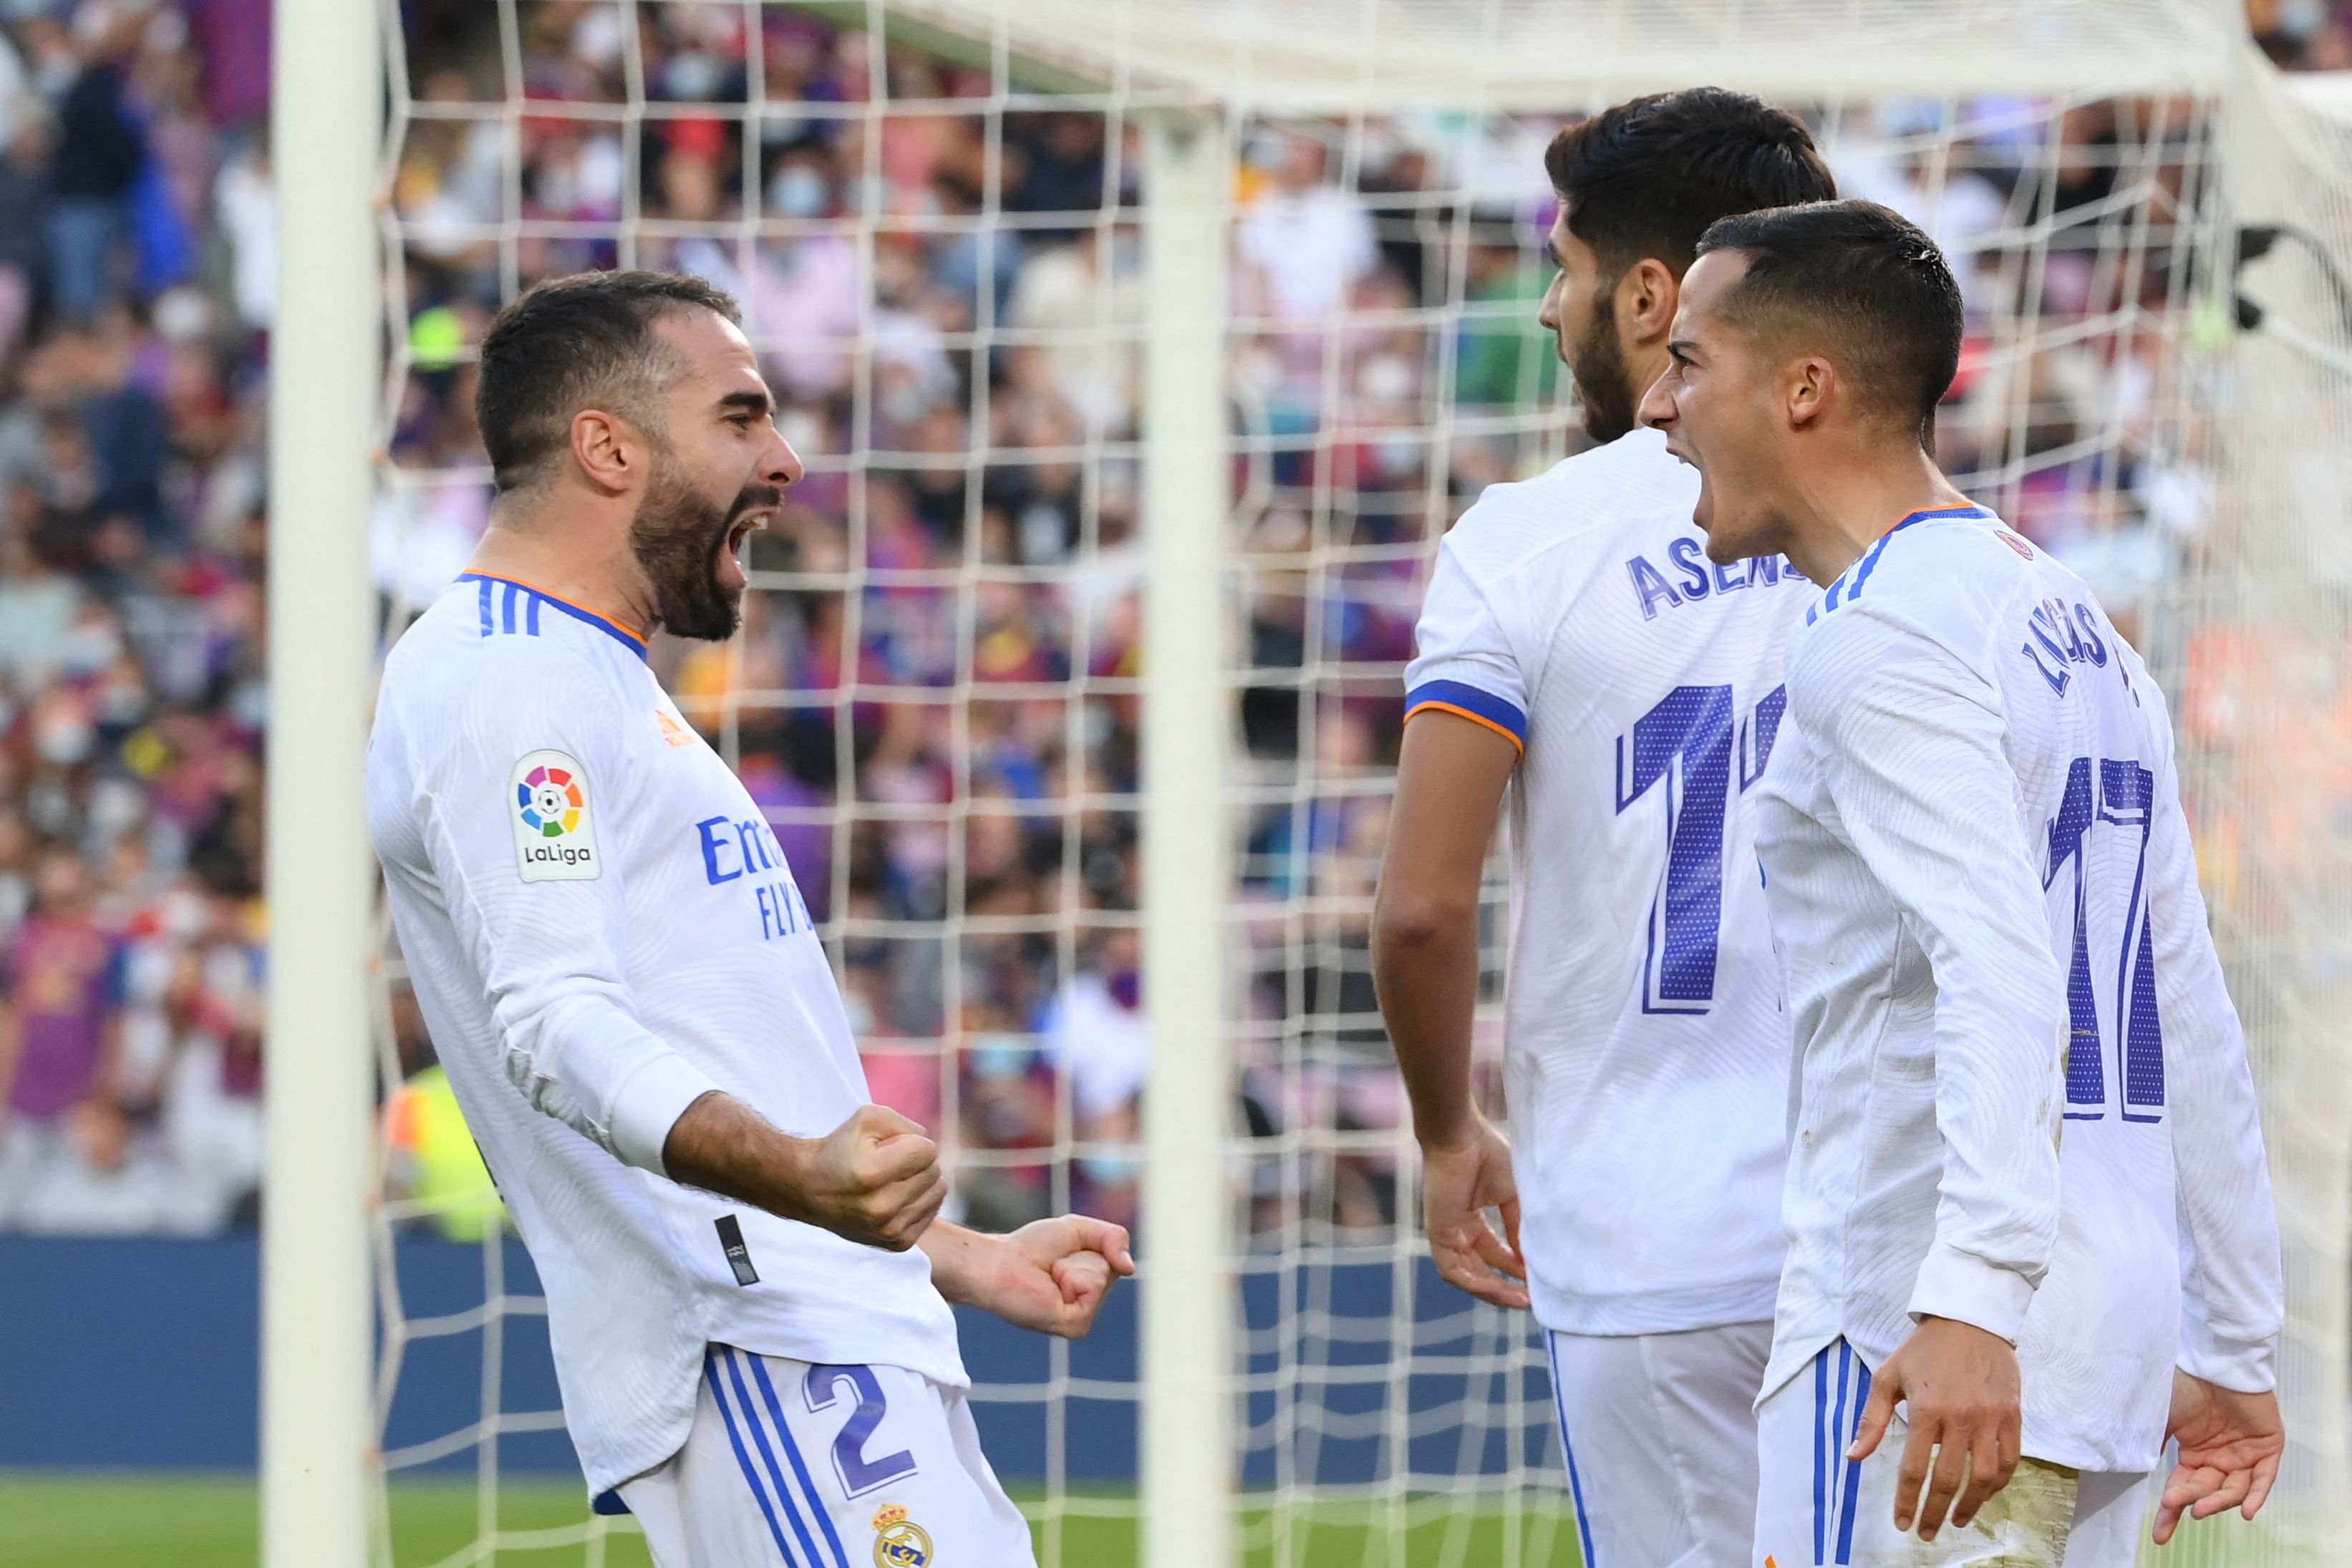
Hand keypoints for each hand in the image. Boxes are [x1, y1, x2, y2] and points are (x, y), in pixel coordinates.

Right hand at [793, 1104, 944, 1251]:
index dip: (912, 1142)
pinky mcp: (897, 1244)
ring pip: (938, 1192)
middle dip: (916, 1162)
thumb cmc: (841, 1149)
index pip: (928, 1151)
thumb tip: (931, 1150)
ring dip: (920, 1182)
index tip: (889, 1148)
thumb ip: (907, 1125)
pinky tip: (895, 1199)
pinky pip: (932, 1212)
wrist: (810, 1189)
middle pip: (934, 1172)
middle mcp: (882, 1207)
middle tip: (888, 1164)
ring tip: (892, 1182)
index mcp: (872, 1174)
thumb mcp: (868, 1118)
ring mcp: (890, 1230)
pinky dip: (918, 1202)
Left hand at [954, 1215, 1136, 1337]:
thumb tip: (1130, 1268)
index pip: (1117, 1258)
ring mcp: (1084, 1318)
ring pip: (1102, 1276)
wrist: (998, 1264)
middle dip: (1080, 1255)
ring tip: (1051, 1276)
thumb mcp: (1079, 1229)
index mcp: (1091, 1286)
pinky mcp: (1076, 1326)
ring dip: (1072, 1266)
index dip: (1091, 1244)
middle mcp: (1090, 1304)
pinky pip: (1092, 1287)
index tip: (1061, 1252)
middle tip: (1053, 1265)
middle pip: (1112, 1266)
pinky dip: (1071, 1277)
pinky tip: (1052, 1287)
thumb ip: (1113, 1237)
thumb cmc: (1030, 1248)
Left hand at [1419, 1116, 1526, 1309]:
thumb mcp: (1513, 1198)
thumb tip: (1533, 1258)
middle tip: (1532, 1299)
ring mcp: (1446, 1232)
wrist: (1463, 1135)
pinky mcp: (1437, 1234)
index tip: (1539, 1280)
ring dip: (1495, 1291)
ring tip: (1521, 1301)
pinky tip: (1500, 1291)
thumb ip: (1519, 1228)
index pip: (1494, 1252)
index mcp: (1473, 1217)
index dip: (1516, 1268)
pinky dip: (1477, 1284)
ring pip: (1468, 1274)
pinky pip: (1453, 1270)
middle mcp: (1458, 1228)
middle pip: (1482, 1267)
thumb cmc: (1487, 1155)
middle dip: (1507, 1285)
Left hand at [1849, 1317, 2020, 1539]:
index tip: (1902, 1523)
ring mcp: (1991, 1418)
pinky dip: (1998, 1484)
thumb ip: (1873, 1420)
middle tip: (1928, 1533)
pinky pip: (2009, 1461)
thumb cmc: (1924, 1349)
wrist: (1970, 1318)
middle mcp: (1961, 1418)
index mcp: (1927, 1409)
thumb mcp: (1887, 1377)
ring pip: (1985, 1477)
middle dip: (1936, 1512)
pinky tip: (1984, 1494)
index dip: (1907, 1500)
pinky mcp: (2013, 1415)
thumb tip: (1853, 1457)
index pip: (1914, 1468)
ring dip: (1971, 1505)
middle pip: (1949, 1480)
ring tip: (1957, 1519)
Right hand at [2152, 1370, 2282, 1543]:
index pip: (2183, 1487)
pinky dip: (2256, 1496)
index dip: (2171, 1511)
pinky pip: (2264, 1479)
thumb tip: (2134, 1466)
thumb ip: (2152, 1442)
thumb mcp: (2161, 1416)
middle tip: (2174, 1506)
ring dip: (2217, 1502)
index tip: (2159, 1534)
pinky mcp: (2267, 1446)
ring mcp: (2244, 1452)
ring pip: (2233, 1489)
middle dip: (2189, 1501)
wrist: (2214, 1360)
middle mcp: (2220, 1457)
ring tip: (2201, 1509)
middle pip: (2206, 1490)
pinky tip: (2247, 1512)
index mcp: (2194, 1451)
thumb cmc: (2185, 1383)